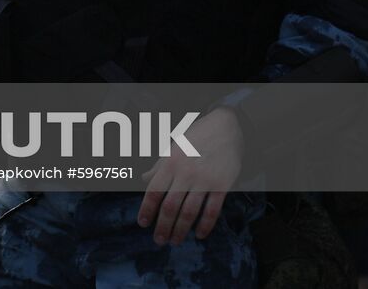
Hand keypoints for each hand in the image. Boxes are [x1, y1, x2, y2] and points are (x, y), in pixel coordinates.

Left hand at [137, 107, 242, 245]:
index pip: (153, 191)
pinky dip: (205, 225)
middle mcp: (185, 173)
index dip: (147, 210)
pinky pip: (212, 210)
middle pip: (170, 206)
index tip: (142, 224)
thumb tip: (143, 179)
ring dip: (181, 229)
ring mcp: (204, 179)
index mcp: (170, 163)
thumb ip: (159, 166)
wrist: (225, 127)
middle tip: (159, 240)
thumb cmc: (195, 137)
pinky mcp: (223, 184)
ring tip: (175, 241)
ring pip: (189, 211)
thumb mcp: (173, 147)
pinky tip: (199, 234)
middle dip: (163, 226)